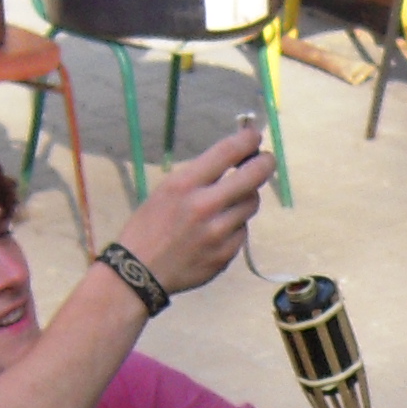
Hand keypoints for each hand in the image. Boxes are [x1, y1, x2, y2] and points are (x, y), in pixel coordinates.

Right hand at [116, 122, 269, 294]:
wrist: (140, 272)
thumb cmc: (148, 227)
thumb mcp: (166, 191)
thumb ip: (200, 177)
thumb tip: (234, 160)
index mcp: (185, 185)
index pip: (227, 152)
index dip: (248, 139)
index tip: (255, 135)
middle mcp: (205, 206)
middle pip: (253, 177)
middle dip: (265, 163)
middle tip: (266, 159)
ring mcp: (219, 233)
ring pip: (251, 204)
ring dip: (246, 198)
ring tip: (230, 201)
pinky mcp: (226, 254)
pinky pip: (242, 231)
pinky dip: (235, 226)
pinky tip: (218, 230)